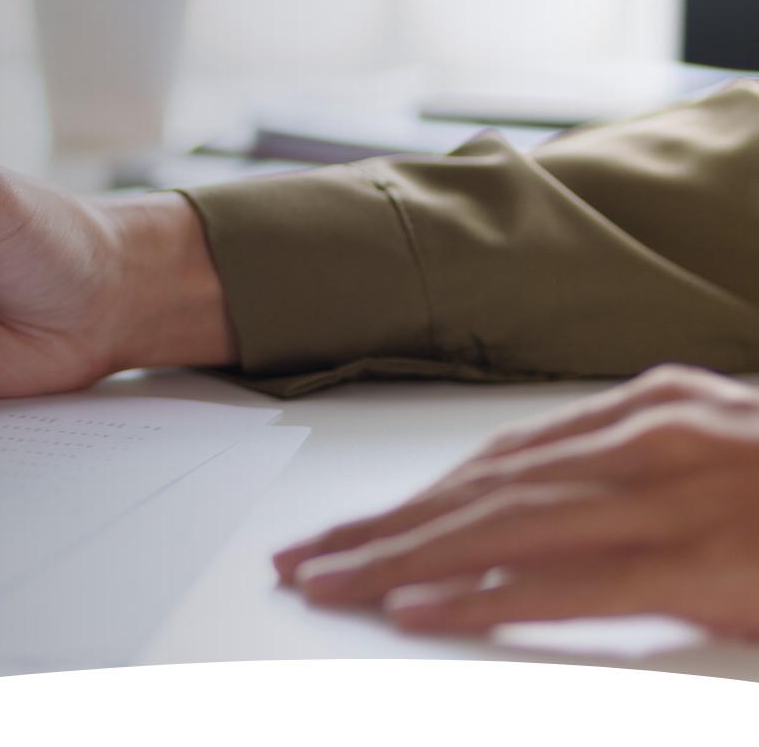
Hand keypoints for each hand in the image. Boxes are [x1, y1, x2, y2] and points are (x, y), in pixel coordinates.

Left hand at [276, 364, 758, 636]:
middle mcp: (650, 437)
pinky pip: (571, 582)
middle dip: (382, 528)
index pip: (499, 458)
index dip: (413, 496)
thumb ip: (637, 470)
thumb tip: (542, 504)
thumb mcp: (718, 454)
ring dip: (402, 560)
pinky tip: (419, 609)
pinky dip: (484, 596)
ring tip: (329, 584)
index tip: (347, 527)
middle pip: (480, 488)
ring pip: (503, 528)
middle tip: (303, 559)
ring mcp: (676, 494)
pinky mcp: (706, 561)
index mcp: (652, 409)